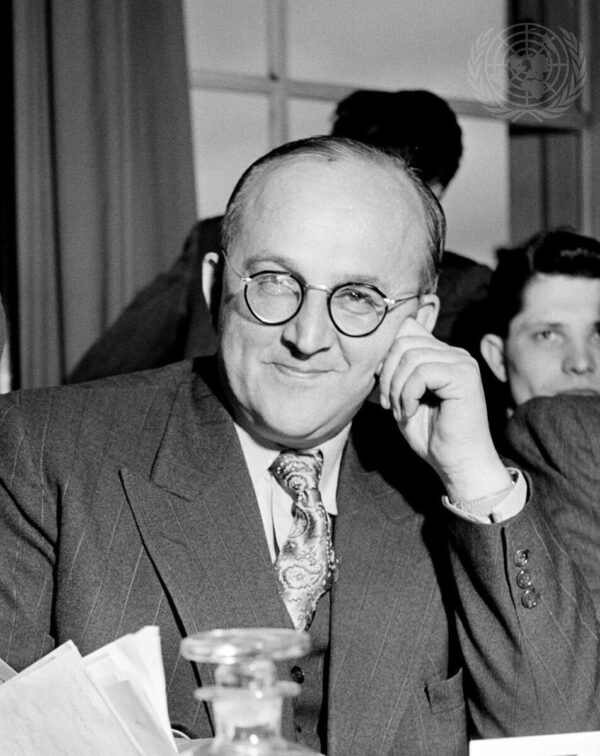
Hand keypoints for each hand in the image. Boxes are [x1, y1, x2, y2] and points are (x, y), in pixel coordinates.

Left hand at [376, 318, 510, 501]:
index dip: (386, 356)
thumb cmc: (431, 435)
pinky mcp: (465, 376)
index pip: (406, 330)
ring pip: (410, 356)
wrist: (458, 464)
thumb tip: (376, 351)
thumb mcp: (403, 397)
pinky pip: (422, 372)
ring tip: (401, 411)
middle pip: (404, 340)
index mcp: (441, 354)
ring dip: (397, 388)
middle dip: (387, 374)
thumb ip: (395, 371)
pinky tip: (411, 412)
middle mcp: (454, 353)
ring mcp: (462, 362)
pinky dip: (408, 394)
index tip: (384, 388)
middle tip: (389, 404)